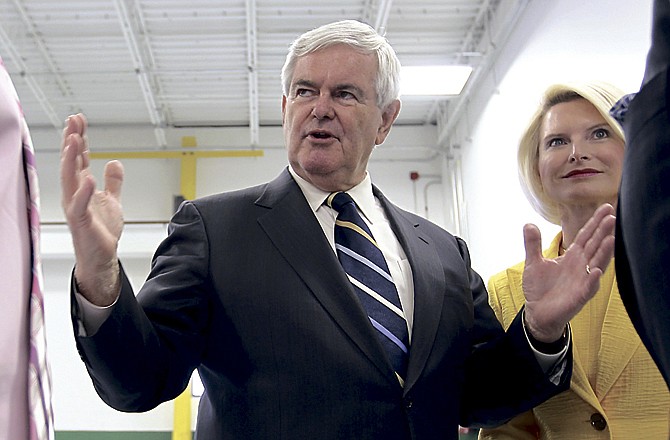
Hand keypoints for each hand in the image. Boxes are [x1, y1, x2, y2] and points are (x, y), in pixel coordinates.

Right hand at [60, 113, 123, 305]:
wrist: (102, 255)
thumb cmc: (102, 230)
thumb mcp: (112, 200)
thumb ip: (113, 182)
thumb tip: (115, 163)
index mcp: (82, 186)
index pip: (79, 157)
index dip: (79, 138)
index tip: (78, 120)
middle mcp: (75, 193)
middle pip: (71, 161)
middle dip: (72, 140)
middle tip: (73, 121)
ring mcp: (75, 205)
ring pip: (70, 178)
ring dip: (71, 158)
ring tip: (74, 140)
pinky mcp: (80, 220)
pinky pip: (80, 203)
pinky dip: (84, 191)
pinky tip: (88, 178)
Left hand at [522, 203, 615, 341]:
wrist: (538, 312)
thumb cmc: (540, 288)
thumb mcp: (533, 262)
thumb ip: (532, 244)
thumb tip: (528, 224)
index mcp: (572, 256)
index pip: (586, 235)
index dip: (595, 222)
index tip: (606, 207)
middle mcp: (581, 266)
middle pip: (594, 245)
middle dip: (604, 232)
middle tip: (613, 216)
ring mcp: (582, 280)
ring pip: (596, 263)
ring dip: (604, 252)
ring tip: (612, 238)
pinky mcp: (579, 296)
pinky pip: (589, 287)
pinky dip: (593, 279)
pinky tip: (597, 271)